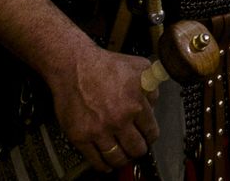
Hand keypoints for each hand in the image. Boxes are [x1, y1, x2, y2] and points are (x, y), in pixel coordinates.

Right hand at [45, 45, 157, 171]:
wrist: (74, 65)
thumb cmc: (104, 65)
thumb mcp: (140, 68)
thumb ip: (151, 87)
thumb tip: (155, 103)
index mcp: (136, 104)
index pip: (151, 132)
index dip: (150, 137)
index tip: (147, 139)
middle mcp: (119, 120)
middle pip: (136, 149)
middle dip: (138, 150)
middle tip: (136, 149)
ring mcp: (99, 130)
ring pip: (117, 158)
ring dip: (123, 160)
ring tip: (123, 157)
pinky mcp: (80, 136)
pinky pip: (95, 159)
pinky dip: (103, 165)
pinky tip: (106, 164)